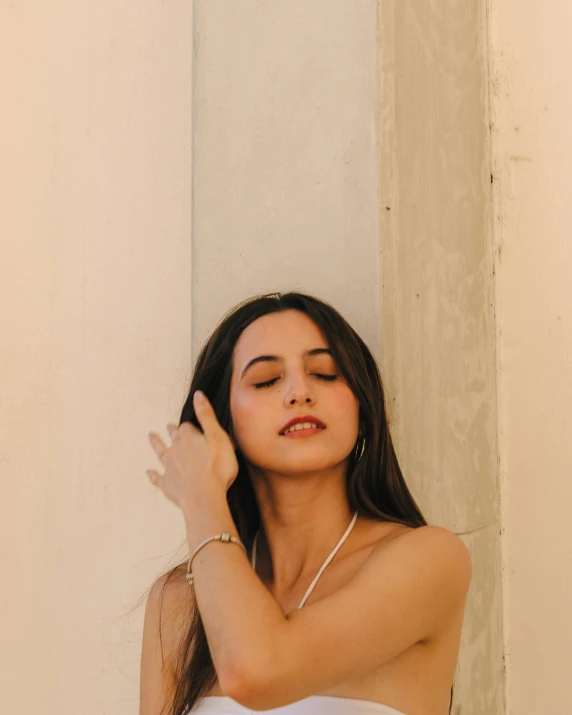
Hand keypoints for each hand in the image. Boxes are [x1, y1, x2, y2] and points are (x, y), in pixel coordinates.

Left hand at [146, 391, 238, 507]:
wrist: (204, 496)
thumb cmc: (217, 467)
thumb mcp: (217, 436)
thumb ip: (206, 415)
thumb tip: (197, 394)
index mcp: (188, 438)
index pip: (186, 427)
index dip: (190, 427)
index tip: (191, 426)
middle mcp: (176, 450)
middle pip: (173, 437)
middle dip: (172, 431)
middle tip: (169, 426)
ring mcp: (170, 467)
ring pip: (161, 453)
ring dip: (156, 445)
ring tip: (150, 437)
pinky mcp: (168, 484)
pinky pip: (158, 478)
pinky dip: (153, 475)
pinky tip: (149, 473)